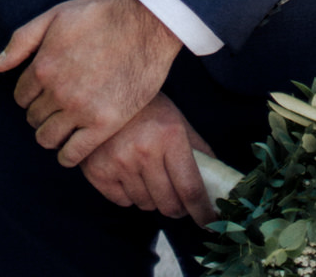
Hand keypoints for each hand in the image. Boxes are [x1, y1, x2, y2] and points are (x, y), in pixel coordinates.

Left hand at [0, 0, 181, 165]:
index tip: (44, 91)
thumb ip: (22, 39)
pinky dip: (67, 155)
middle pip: (33, 118)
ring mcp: (80, 110)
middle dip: (41, 113)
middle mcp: (57, 91)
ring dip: (51, 134)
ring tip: (64, 125)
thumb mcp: (57, 14)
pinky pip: (73, 154)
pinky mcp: (104, 124)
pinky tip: (73, 145)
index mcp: (43, 65)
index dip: (31, 94)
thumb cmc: (103, 14)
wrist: (147, 22)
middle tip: (57, 106)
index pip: (21, 96)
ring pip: (48, 139)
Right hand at [79, 92, 217, 225]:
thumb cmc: (147, 108)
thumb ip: (198, 150)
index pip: (191, 188)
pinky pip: (123, 201)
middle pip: (169, 204)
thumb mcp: (177, 121)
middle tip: (178, 201)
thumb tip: (217, 179)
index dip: (202, 211)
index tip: (208, 222)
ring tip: (149, 175)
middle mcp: (144, 151)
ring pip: (146, 204)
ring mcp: (119, 163)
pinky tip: (129, 172)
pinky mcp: (99, 172)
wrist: (104, 93)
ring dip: (152, 198)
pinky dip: (130, 194)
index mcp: (170, 135)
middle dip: (177, 208)